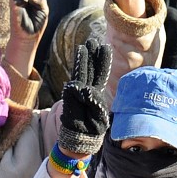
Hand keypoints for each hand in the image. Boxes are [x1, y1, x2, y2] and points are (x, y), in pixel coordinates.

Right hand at [58, 39, 111, 155]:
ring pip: (81, 71)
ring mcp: (78, 91)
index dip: (103, 61)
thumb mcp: (101, 116)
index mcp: (97, 92)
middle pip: (90, 68)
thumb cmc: (93, 128)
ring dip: (83, 58)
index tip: (105, 47)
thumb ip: (96, 103)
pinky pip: (75, 82)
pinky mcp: (70, 95)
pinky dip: (78, 71)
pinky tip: (79, 59)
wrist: (81, 136)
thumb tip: (86, 89)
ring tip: (84, 46)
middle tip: (93, 41)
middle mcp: (87, 88)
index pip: (100, 73)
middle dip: (92, 55)